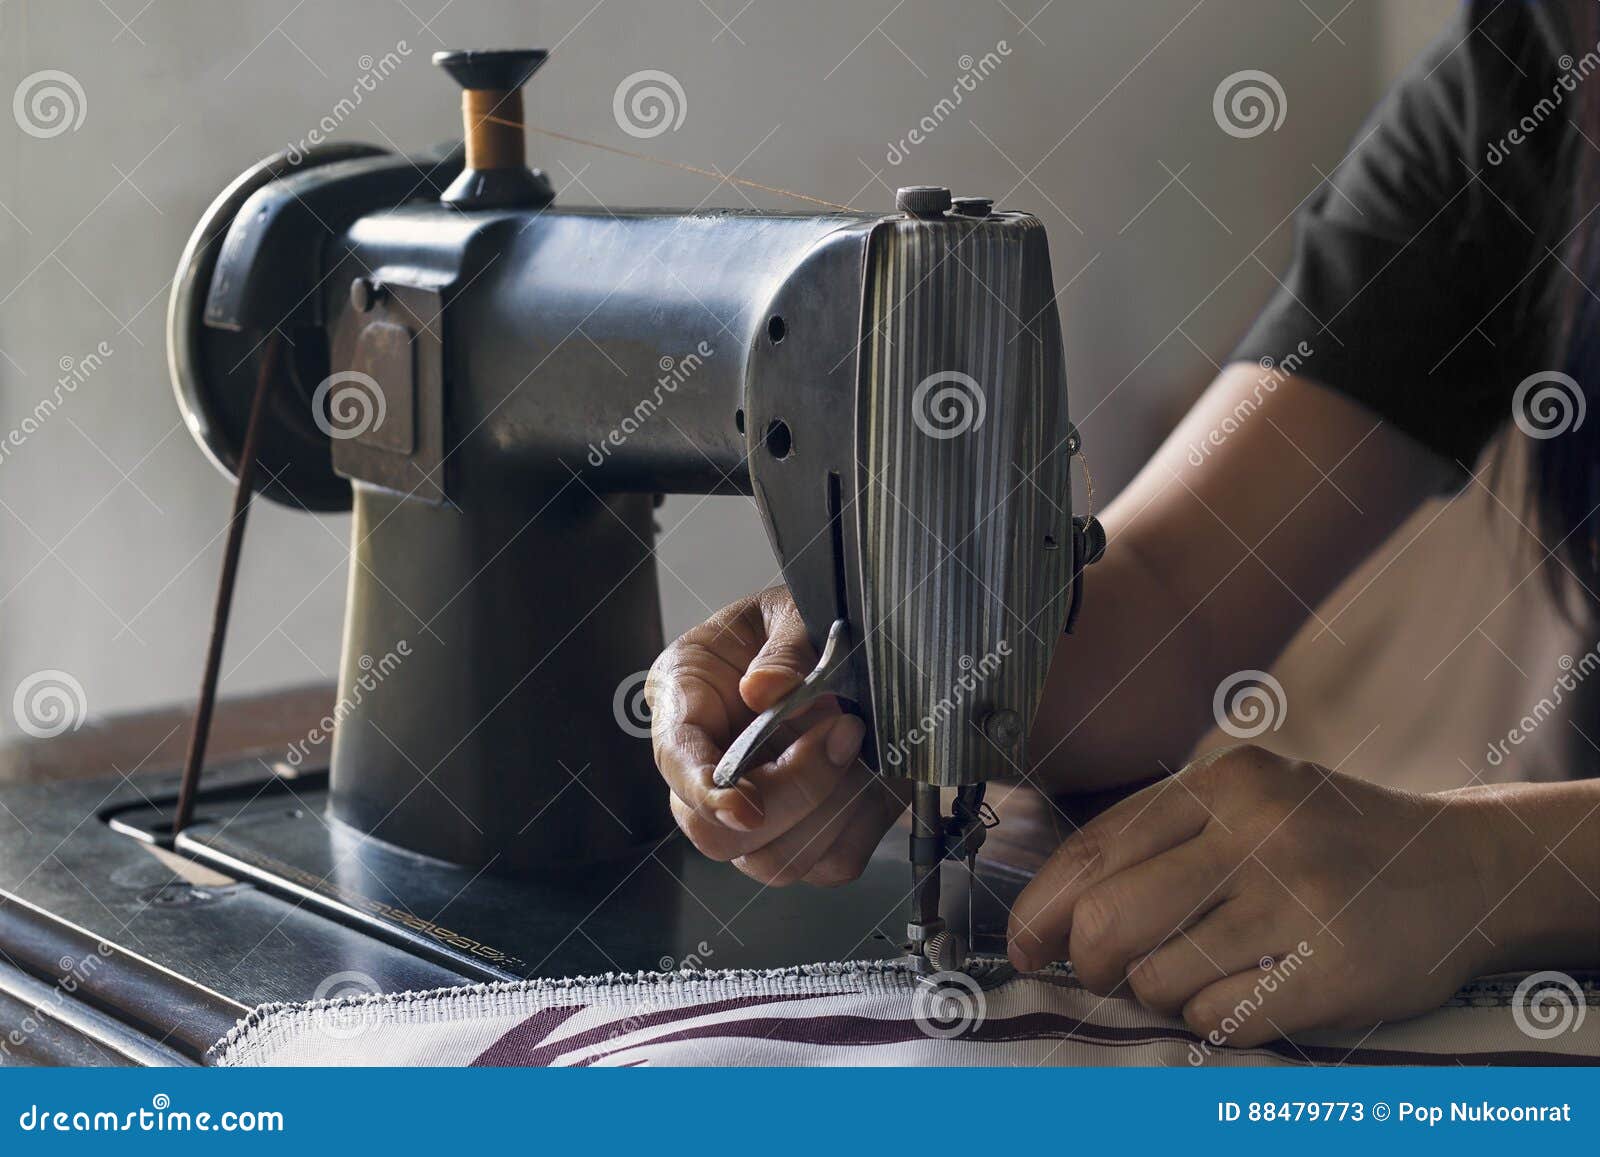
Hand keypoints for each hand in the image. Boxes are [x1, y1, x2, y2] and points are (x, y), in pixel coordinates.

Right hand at [646, 587, 906, 885]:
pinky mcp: (806, 834)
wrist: (847, 643)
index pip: (676, 764)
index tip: (747, 806)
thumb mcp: (789, 610)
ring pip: (773, 860)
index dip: (707, 793)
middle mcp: (707, 767)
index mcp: (684, 701)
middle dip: (791, 794)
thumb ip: (782, 646)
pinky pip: (829, 863)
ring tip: (858, 739)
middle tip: (842, 731)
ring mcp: (753, 811)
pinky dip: (859, 824)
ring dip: (830, 809)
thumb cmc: (798, 622)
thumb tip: (764, 692)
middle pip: (716, 834)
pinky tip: (870, 773)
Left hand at [1007, 745, 1498, 1046]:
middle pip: (1108, 919)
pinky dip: (1212, 1018)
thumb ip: (1161, 838)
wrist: (1464, 867)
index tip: (1023, 946)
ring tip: (1198, 972)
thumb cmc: (1331, 840)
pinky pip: (1220, 1017)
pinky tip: (1246, 992)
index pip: (1094, 851)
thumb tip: (1056, 912)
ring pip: (1158, 977)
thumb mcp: (1249, 801)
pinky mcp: (1333, 966)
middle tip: (1104, 974)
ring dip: (1158, 993)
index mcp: (1223, 782)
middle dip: (1087, 962)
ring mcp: (1298, 898)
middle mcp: (1257, 830)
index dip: (1040, 909)